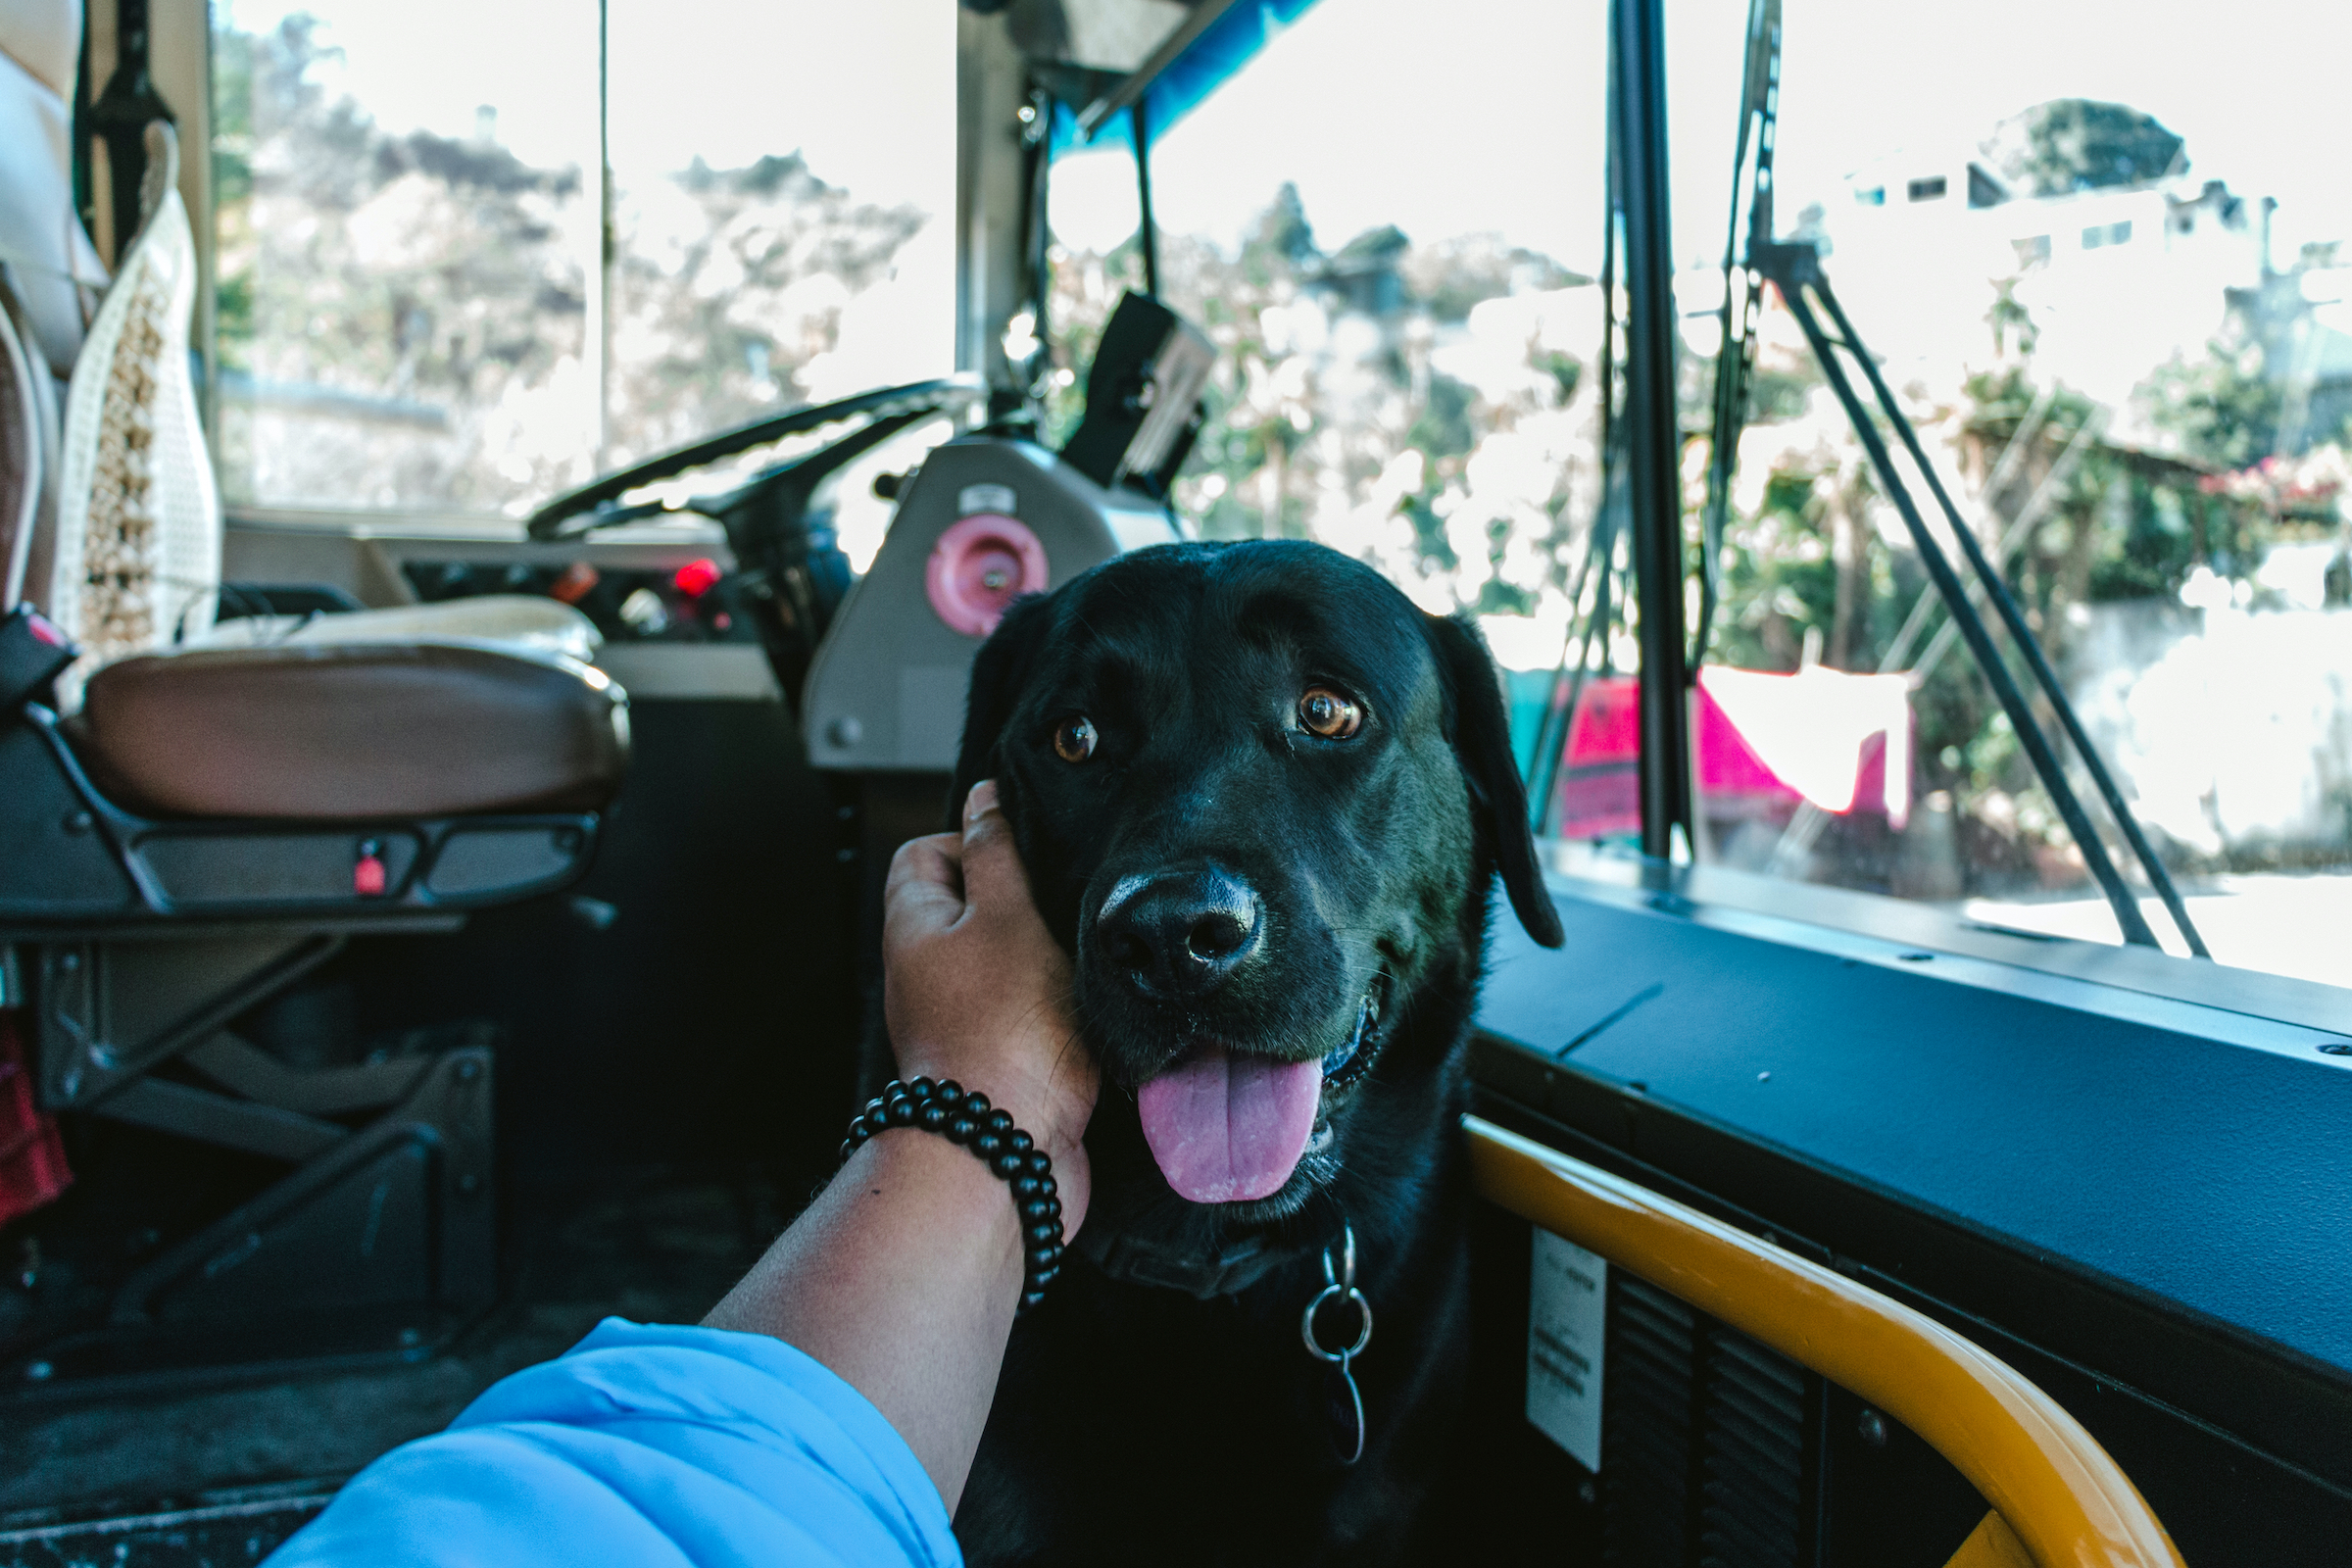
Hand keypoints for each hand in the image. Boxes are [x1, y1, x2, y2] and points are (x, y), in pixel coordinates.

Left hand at [883, 780, 1096, 1234]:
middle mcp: (927, 971)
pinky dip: (1056, 1005)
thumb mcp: (1007, 916)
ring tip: (1078, 961)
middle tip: (1063, 907)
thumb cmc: (1004, 1033)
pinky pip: (1028, 1009)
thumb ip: (997, 852)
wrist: (1006, 1153)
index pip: (927, 851)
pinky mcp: (998, 1059)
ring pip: (1008, 958)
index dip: (974, 839)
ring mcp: (960, 1017)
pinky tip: (1085, 1010)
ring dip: (1047, 955)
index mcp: (914, 925)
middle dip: (1024, 900)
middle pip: (973, 905)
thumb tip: (983, 797)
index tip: (1024, 855)